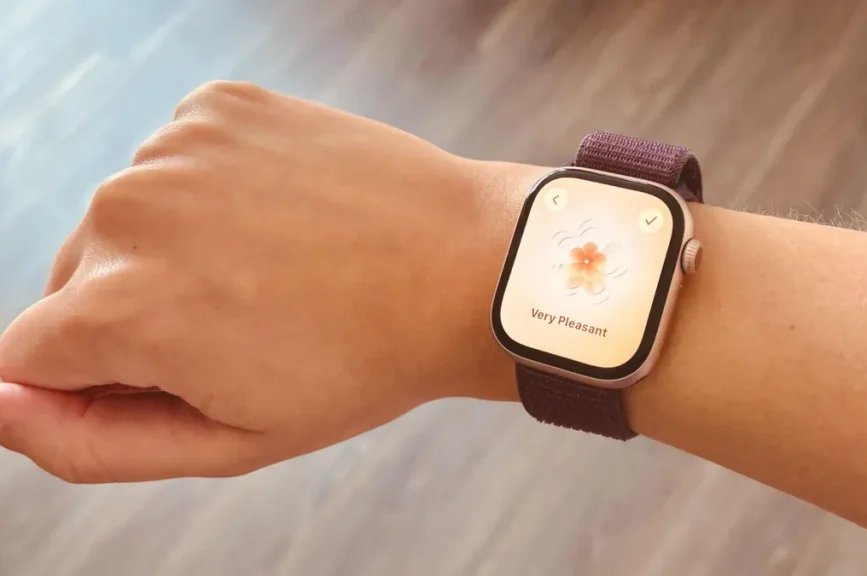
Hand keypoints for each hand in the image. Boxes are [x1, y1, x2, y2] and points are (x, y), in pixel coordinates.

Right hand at [0, 81, 522, 481]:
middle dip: (132, 315)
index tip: (177, 371)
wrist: (462, 266)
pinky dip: (208, 194)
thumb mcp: (229, 439)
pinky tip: (279, 218)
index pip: (26, 355)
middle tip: (244, 325)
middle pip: (70, 283)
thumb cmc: (358, 365)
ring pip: (123, 221)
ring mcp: (175, 147)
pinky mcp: (217, 107)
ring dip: (172, 250)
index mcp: (121, 305)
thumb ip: (90, 441)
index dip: (95, 378)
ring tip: (272, 270)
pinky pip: (173, 165)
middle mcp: (128, 211)